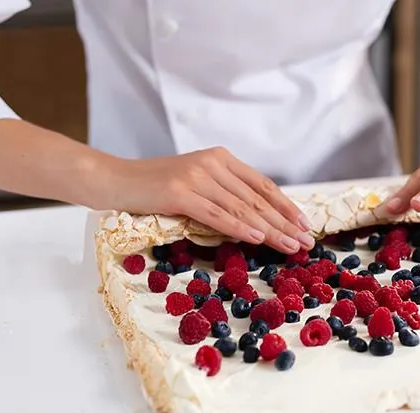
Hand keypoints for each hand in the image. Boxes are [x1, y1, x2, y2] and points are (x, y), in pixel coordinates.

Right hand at [111, 147, 313, 253]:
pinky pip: (217, 214)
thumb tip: (258, 220)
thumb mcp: (195, 185)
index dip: (286, 206)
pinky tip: (258, 238)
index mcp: (221, 159)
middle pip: (257, 198)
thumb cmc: (154, 189)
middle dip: (285, 222)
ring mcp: (196, 177)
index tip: (304, 224)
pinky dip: (240, 228)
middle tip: (306, 242)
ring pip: (242, 208)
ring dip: (270, 230)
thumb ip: (223, 195)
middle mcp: (213, 163)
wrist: (113, 181)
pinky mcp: (179, 193)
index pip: (262, 185)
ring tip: (290, 246)